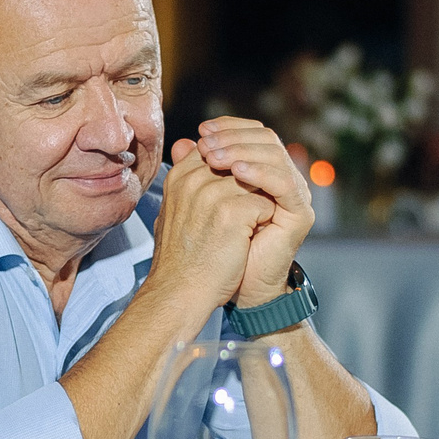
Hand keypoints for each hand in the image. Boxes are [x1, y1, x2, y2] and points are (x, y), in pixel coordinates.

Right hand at [144, 137, 276, 315]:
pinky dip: (266, 219)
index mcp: (180, 177)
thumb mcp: (172, 210)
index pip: (219, 149)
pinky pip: (265, 201)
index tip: (240, 190)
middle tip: (251, 210)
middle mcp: (193, 180)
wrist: (179, 292)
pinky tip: (253, 236)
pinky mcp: (231, 212)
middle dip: (254, 182)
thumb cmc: (180, 259)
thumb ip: (184, 176)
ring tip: (250, 224)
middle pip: (241, 161)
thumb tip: (185, 145)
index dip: (237, 165)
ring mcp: (212, 194)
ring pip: (256, 180)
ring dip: (261, 200)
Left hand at [195, 117, 313, 305]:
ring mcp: (294, 196)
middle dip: (233, 137)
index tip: (202, 131)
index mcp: (262, 172)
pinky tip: (237, 173)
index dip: (229, 128)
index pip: (252, 135)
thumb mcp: (201, 202)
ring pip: (275, 156)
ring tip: (215, 156)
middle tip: (207, 142)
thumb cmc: (215, 248)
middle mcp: (282, 179)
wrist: (231, 287)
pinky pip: (284, 184)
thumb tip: (183, 142)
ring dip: (242, 152)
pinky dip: (260, 174)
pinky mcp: (300, 214)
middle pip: (266, 140)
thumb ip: (197, 172)